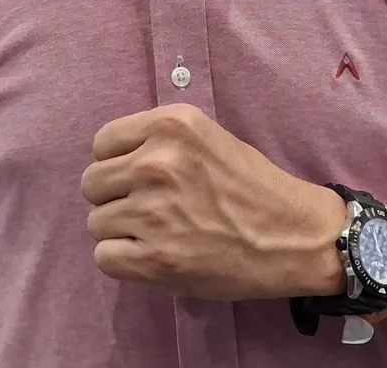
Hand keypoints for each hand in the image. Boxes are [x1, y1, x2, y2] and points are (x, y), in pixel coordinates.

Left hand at [81, 104, 344, 300]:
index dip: (117, 162)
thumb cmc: (253, 187)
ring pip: (96, 222)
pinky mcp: (154, 258)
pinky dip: (124, 261)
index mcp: (170, 125)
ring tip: (158, 234)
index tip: (138, 178)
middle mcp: (156, 163)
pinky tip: (153, 256)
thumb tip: (113, 159)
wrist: (294, 236)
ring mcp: (152, 212)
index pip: (102, 142)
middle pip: (92, 183)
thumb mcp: (208, 138)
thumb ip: (160, 141)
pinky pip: (104, 257)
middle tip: (148, 209)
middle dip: (114, 197)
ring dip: (121, 231)